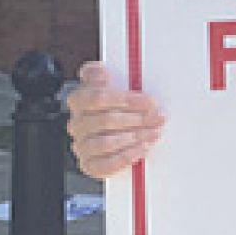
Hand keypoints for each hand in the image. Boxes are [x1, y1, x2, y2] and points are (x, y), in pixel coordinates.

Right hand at [66, 61, 165, 178]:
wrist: (117, 136)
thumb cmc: (116, 108)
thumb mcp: (113, 86)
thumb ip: (102, 75)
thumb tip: (100, 69)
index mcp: (80, 100)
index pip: (97, 97)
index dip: (125, 99)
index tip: (148, 100)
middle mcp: (78, 124)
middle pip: (106, 120)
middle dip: (137, 119)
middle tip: (157, 117)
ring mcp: (82, 145)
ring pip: (106, 142)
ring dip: (134, 137)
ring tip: (153, 133)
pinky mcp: (89, 165)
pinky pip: (106, 164)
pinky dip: (126, 157)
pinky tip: (141, 149)